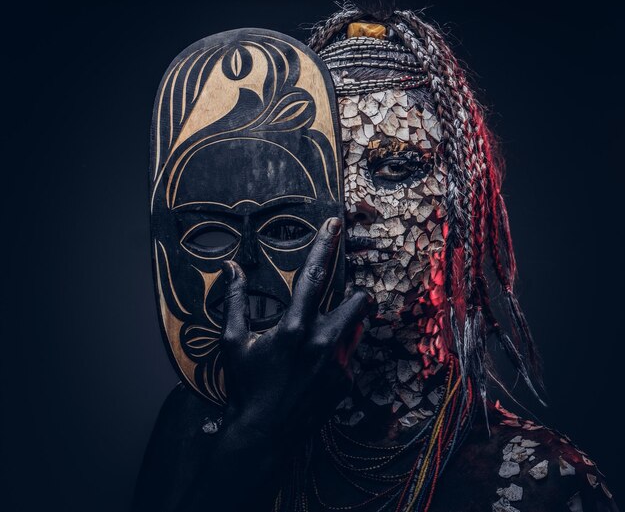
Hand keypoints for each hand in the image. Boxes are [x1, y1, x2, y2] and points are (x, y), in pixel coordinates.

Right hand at [220, 217, 367, 442]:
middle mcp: (322, 342)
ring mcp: (337, 364)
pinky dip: (337, 351)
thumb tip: (231, 269)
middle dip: (355, 295)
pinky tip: (315, 365)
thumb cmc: (245, 387)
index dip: (325, 245)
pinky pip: (349, 355)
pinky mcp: (344, 383)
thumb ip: (234, 301)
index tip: (334, 224)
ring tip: (321, 336)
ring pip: (357, 328)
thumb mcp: (233, 342)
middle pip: (358, 301)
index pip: (314, 275)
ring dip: (346, 324)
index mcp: (294, 327)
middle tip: (343, 297)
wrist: (263, 435)